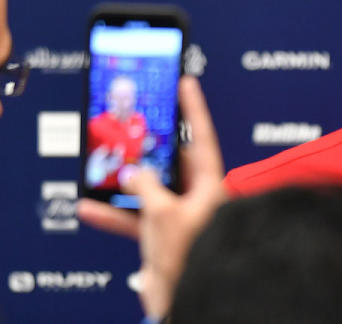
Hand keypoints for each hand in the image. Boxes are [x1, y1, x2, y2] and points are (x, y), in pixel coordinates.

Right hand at [77, 76, 226, 318]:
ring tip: (107, 166)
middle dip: (149, 148)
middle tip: (133, 127)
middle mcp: (200, 196)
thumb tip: (136, 174)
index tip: (185, 83)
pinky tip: (90, 207)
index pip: (202, 137)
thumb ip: (146, 187)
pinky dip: (115, 213)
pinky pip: (137, 218)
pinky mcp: (165, 235)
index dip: (193, 108)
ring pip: (151, 188)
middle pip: (172, 161)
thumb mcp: (163, 214)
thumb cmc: (194, 257)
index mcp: (211, 184)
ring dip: (126, 182)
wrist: (194, 298)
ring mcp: (182, 215)